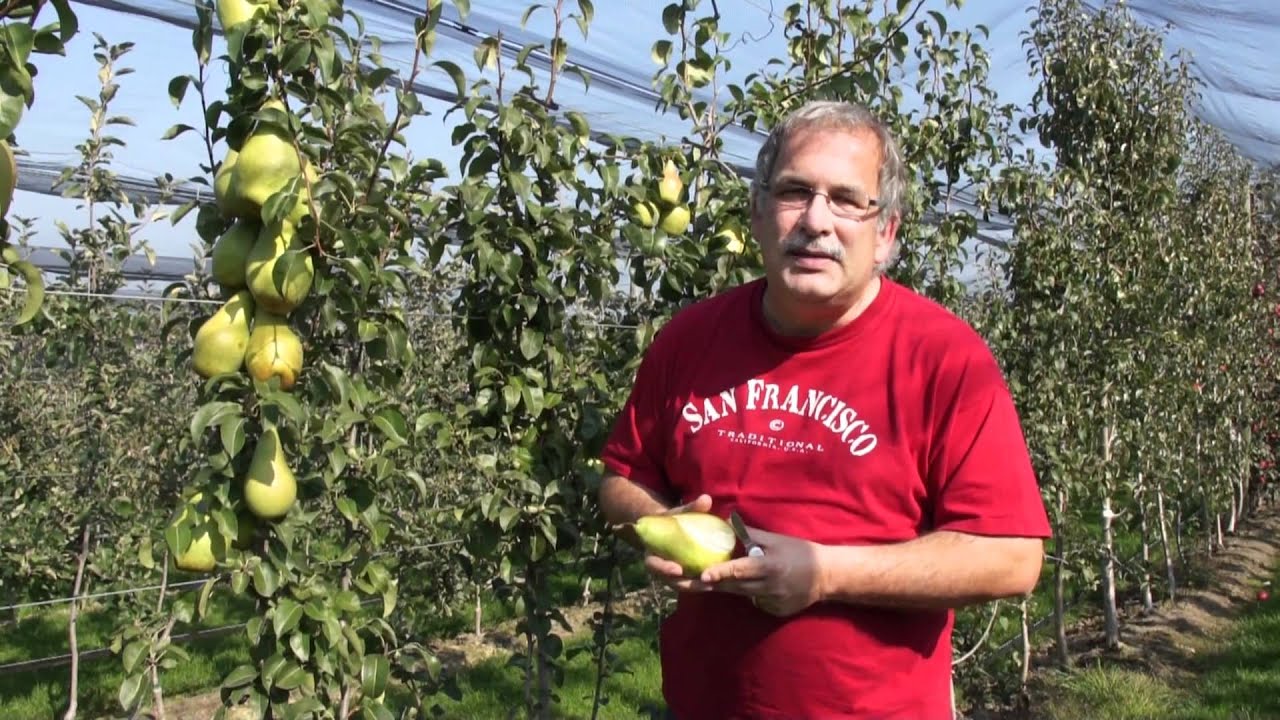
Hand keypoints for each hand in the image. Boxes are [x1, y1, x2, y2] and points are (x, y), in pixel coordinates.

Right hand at [642, 493, 716, 591]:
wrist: (670, 528)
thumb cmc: (672, 520)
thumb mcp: (678, 513)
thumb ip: (691, 507)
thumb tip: (706, 499)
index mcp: (652, 553)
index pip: (654, 564)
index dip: (664, 568)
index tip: (678, 570)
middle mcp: (659, 567)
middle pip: (670, 581)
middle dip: (686, 584)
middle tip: (703, 584)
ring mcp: (670, 574)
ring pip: (681, 585)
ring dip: (696, 587)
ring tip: (713, 586)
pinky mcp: (683, 576)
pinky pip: (691, 583)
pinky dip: (701, 584)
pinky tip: (717, 583)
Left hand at [699, 527, 825, 616]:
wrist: (827, 576)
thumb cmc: (800, 552)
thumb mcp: (776, 539)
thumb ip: (750, 534)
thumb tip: (726, 523)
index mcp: (769, 566)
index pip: (740, 570)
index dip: (720, 572)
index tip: (703, 575)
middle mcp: (768, 587)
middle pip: (731, 587)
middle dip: (704, 584)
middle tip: (677, 580)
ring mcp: (771, 602)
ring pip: (738, 595)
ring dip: (720, 587)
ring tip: (693, 579)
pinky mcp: (773, 611)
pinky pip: (752, 602)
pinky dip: (745, 593)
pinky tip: (744, 585)